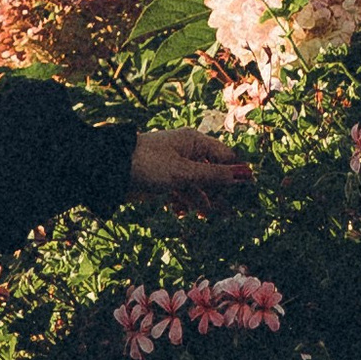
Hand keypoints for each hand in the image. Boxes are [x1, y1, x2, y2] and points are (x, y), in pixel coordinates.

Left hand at [127, 127, 254, 208]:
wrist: (111, 171)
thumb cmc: (148, 164)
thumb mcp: (184, 172)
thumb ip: (215, 175)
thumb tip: (244, 175)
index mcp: (195, 142)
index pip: (225, 156)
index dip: (236, 173)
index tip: (249, 193)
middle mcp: (188, 152)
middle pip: (213, 172)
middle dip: (220, 191)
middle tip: (231, 212)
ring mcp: (176, 166)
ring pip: (198, 185)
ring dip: (203, 200)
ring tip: (207, 217)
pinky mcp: (165, 180)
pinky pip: (182, 192)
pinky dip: (185, 202)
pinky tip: (184, 213)